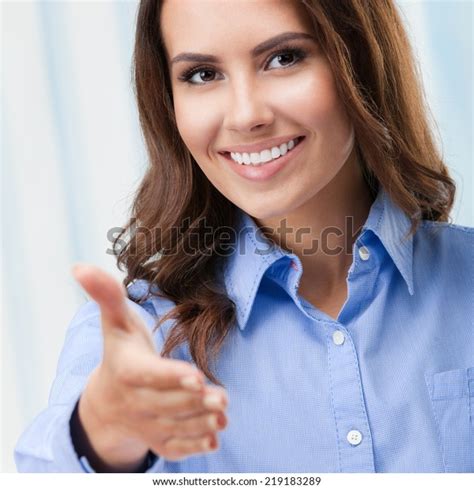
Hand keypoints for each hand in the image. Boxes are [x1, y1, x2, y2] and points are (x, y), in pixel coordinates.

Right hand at [71, 264, 228, 469]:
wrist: (108, 401)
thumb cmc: (120, 353)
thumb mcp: (115, 322)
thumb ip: (106, 294)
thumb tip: (79, 266)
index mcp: (127, 370)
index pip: (150, 375)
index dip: (171, 376)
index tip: (196, 376)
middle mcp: (136, 401)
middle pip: (168, 403)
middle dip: (195, 401)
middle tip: (221, 398)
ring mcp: (147, 424)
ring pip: (176, 426)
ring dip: (201, 423)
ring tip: (223, 415)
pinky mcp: (158, 439)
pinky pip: (175, 447)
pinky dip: (194, 446)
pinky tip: (214, 439)